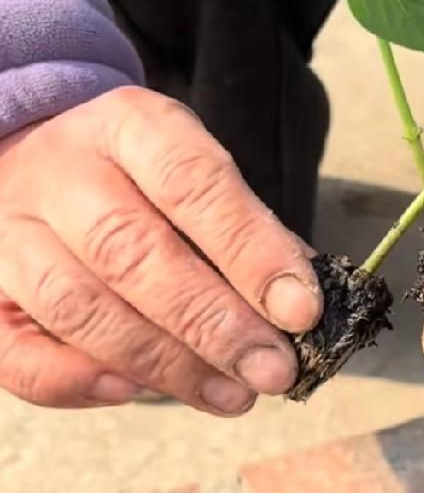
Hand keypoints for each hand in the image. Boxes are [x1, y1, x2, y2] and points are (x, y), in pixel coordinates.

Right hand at [0, 87, 322, 413]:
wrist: (36, 145)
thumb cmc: (133, 164)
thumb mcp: (188, 158)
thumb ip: (238, 221)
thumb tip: (296, 297)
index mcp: (128, 124)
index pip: (191, 182)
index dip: (250, 249)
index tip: (300, 307)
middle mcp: (63, 171)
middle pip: (132, 251)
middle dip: (213, 321)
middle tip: (274, 367)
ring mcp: (11, 230)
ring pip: (79, 306)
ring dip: (164, 362)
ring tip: (233, 393)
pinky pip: (16, 351)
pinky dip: (77, 381)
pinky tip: (137, 393)